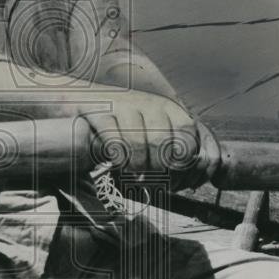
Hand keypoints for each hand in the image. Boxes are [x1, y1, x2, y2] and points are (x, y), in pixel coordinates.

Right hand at [81, 91, 202, 189]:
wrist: (81, 95)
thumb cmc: (123, 119)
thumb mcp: (154, 126)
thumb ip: (177, 147)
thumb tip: (198, 180)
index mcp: (169, 108)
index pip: (189, 142)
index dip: (184, 168)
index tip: (175, 182)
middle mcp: (150, 103)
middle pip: (163, 148)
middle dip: (157, 172)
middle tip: (150, 180)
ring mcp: (125, 105)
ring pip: (139, 147)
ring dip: (135, 168)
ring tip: (132, 171)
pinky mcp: (101, 111)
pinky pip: (115, 144)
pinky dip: (118, 160)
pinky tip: (116, 161)